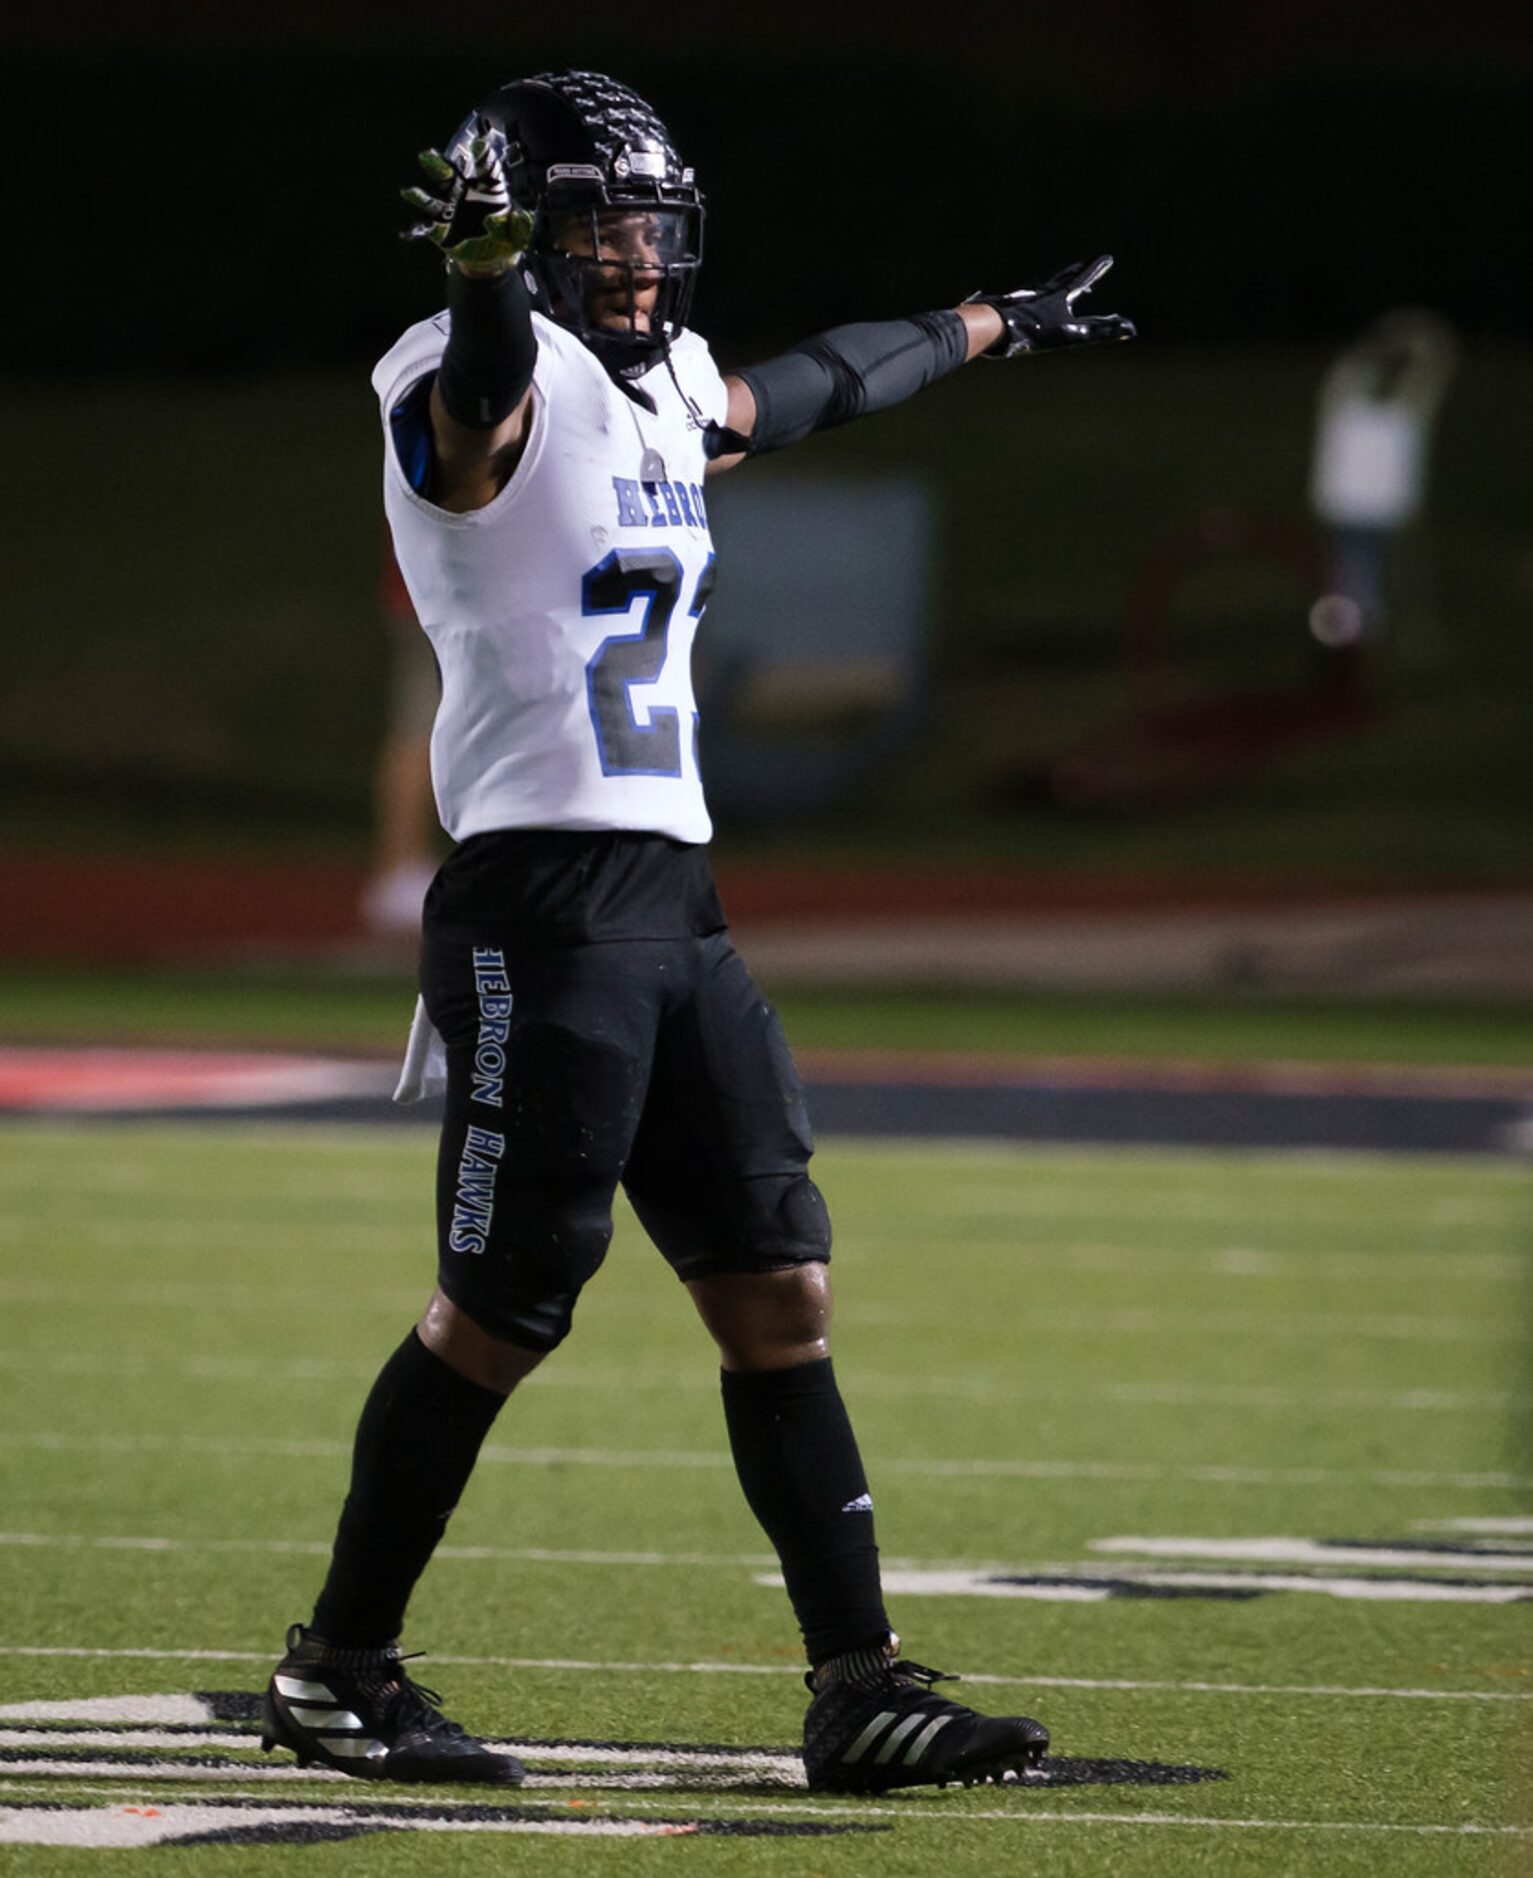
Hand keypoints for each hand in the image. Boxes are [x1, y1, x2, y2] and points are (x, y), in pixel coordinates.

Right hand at [401, 123, 532, 273]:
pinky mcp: (438, 228)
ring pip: (432, 197)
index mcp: (488, 187)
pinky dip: (416, 227)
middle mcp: (464, 191)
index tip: (480, 146)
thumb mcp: (518, 235)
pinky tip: (409, 229)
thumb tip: (524, 221)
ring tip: (409, 192)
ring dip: (420, 194)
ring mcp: (448, 208)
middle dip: (438, 166)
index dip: (482, 156)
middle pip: (450, 174)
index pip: (486, 167)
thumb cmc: (504, 238)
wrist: (491, 259)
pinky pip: (424, 226)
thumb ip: (522, 228)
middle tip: (427, 155)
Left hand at [969, 256, 1135, 356]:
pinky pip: (1017, 299)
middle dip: (1071, 274)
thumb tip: (1131, 329)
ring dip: (1048, 283)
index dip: (1095, 271)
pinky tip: (1014, 304)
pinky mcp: (1003, 306)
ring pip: (1038, 287)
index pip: (1082, 280)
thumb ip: (1100, 331)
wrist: (993, 325)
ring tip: (1048, 283)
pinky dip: (1022, 298)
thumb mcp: (1070, 334)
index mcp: (1058, 297)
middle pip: (1059, 280)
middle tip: (1077, 266)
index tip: (1107, 259)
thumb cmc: (1033, 331)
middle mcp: (1041, 292)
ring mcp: (1021, 298)